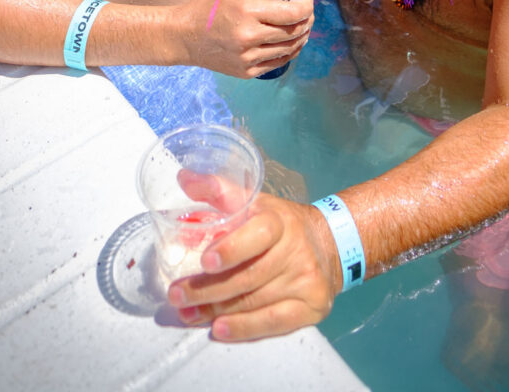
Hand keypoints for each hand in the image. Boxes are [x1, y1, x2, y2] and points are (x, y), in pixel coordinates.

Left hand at [167, 194, 340, 340]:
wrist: (331, 245)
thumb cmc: (280, 224)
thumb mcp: (256, 202)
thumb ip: (220, 192)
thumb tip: (184, 178)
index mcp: (280, 220)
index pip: (259, 233)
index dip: (233, 248)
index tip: (206, 260)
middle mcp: (296, 250)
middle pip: (249, 275)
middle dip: (207, 288)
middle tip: (177, 295)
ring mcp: (306, 281)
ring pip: (254, 301)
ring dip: (215, 310)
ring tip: (187, 313)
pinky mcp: (312, 307)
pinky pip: (272, 322)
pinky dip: (243, 328)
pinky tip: (219, 328)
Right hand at [177, 0, 313, 78]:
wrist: (183, 37)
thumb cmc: (205, 7)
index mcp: (247, 12)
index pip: (290, 13)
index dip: (306, 8)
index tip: (309, 1)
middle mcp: (249, 37)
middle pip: (293, 32)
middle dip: (307, 22)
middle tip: (309, 14)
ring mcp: (247, 57)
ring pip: (288, 49)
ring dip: (301, 38)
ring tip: (304, 28)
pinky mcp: (245, 72)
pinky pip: (276, 63)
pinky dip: (288, 53)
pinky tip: (291, 45)